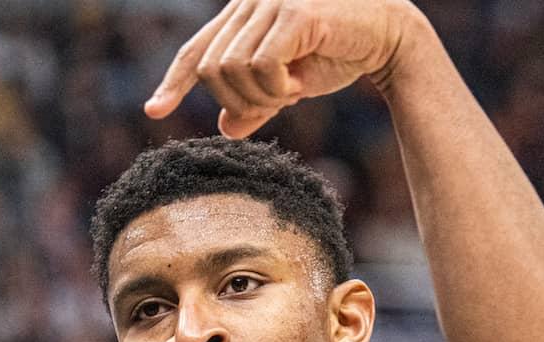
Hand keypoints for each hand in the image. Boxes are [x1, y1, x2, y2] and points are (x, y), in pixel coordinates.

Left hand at [145, 0, 422, 138]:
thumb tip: (226, 126)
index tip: (155, 111)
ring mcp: (270, 2)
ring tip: (293, 89)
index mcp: (244, 15)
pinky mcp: (293, 12)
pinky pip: (262, 66)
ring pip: (233, 70)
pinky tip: (300, 83)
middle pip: (212, 70)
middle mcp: (250, 1)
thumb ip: (257, 103)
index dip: (173, 82)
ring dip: (263, 96)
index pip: (197, 50)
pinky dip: (278, 87)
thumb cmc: (340, 54)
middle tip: (278, 102)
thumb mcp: (291, 84)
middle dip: (239, 101)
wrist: (389, 37)